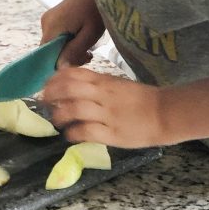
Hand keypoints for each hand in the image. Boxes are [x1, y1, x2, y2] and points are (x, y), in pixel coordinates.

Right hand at [40, 0, 104, 67]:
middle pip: (51, 51)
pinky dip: (69, 42)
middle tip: (88, 55)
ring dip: (70, 50)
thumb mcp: (89, 35)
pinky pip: (58, 37)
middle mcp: (45, 23)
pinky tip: (82, 40)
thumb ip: (74, 51)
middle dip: (69, 56)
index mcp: (51, 26)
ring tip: (88, 48)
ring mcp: (48, 20)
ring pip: (55, 45)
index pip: (46, 55)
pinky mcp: (54, 19)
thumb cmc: (96, 10)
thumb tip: (59, 67)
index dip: (61, 63)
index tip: (80, 60)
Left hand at [42, 68, 163, 147]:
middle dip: (51, 95)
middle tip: (44, 103)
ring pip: (74, 109)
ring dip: (59, 115)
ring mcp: (107, 114)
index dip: (55, 79)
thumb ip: (98, 84)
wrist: (165, 113)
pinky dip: (73, 133)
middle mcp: (103, 94)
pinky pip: (87, 131)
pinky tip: (70, 135)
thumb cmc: (142, 99)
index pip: (74, 73)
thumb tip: (74, 85)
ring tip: (56, 121)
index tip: (46, 86)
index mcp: (105, 81)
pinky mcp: (112, 133)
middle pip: (69, 88)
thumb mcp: (118, 85)